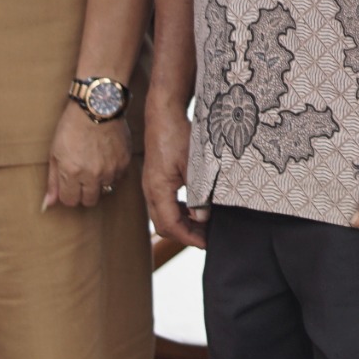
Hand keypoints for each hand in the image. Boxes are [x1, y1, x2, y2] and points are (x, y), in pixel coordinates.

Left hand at [43, 101, 132, 211]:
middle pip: (89, 201)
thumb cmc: (72, 127)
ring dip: (100, 183)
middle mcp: (92, 175)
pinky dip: (113, 174)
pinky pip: (119, 179)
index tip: (69, 184)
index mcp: (71, 173)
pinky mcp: (124, 162)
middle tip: (82, 177)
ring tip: (95, 166)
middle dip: (83, 193)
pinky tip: (107, 161)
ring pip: (105, 191)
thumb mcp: (55, 153)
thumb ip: (53, 181)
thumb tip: (47, 205)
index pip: (70, 201)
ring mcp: (111, 170)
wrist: (98, 107)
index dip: (68, 194)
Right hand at [142, 90, 205, 248]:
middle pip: (164, 225)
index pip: (170, 225)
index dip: (189, 237)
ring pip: (164, 215)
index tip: (206, 243)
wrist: (163, 115)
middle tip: (208, 238)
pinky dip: (180, 211)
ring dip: (183, 223)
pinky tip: (195, 208)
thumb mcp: (194, 165)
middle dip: (186, 234)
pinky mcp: (156, 178)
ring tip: (204, 226)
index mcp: (157, 190)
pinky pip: (165, 203)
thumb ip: (199, 192)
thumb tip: (202, 217)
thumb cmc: (178, 136)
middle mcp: (150, 190)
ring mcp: (151, 185)